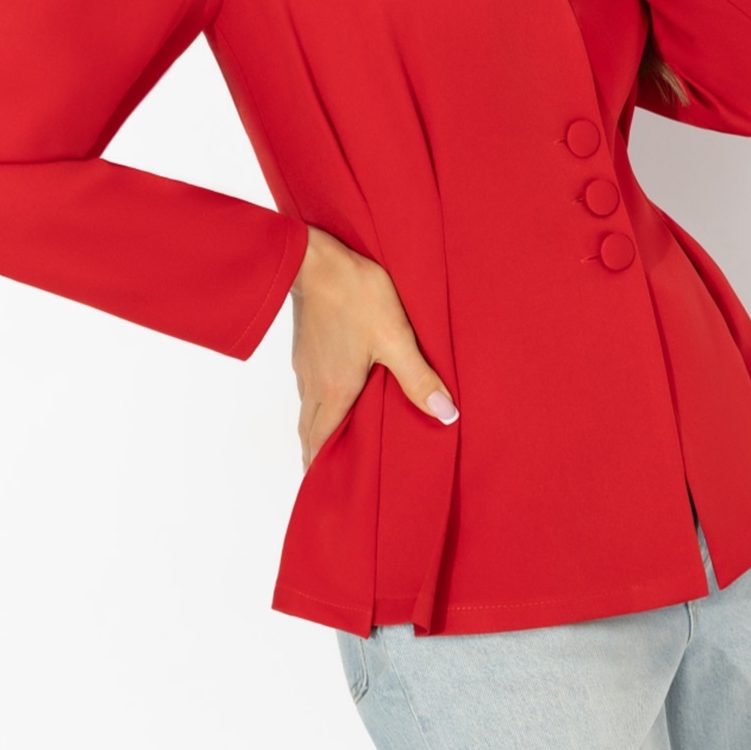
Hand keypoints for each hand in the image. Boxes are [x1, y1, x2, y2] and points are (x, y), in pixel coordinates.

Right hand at [289, 224, 458, 472]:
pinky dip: (320, 403)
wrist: (316, 259)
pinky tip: (338, 394)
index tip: (327, 490)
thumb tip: (446, 414)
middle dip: (320, 456)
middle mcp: (314, 385)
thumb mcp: (395, 336)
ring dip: (320, 429)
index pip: (319, 445)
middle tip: (335, 474)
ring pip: (308, 410)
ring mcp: (305, 365)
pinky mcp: (304, 347)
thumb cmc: (355, 295)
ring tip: (341, 441)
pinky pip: (309, 387)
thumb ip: (419, 378)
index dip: (321, 470)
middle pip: (310, 433)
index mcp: (335, 391)